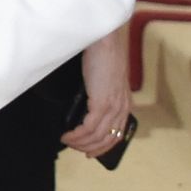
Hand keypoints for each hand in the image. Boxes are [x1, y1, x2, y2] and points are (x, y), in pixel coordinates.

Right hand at [61, 25, 131, 157]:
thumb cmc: (102, 54)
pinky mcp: (102, 102)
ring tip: (65, 140)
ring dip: (79, 142)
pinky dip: (77, 134)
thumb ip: (101, 92)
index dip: (102, 147)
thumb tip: (85, 106)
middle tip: (73, 147)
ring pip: (97, 136)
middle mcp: (121, 108)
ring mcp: (113, 106)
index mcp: (124, 103)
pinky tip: (67, 133)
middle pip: (107, 139)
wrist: (105, 40)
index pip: (116, 134)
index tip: (89, 151)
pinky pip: (89, 127)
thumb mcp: (104, 78)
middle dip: (89, 147)